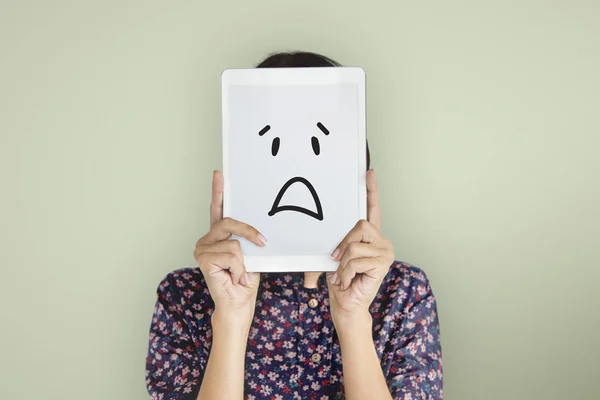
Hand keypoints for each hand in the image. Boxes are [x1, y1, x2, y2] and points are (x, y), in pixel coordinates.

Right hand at [194, 170, 264, 322]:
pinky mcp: (203, 259)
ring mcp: (202, 248)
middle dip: (250, 232)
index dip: (218, 191)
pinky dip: (240, 269)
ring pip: (234, 242)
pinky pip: (232, 254)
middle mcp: (207, 239)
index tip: (220, 173)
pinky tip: (235, 278)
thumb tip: (258, 228)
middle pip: (230, 222)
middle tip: (263, 243)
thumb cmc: (245, 280)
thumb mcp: (251, 253)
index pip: (218, 208)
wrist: (239, 304)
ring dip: (245, 262)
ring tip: (241, 274)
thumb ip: (248, 238)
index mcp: (218, 235)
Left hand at [327, 170, 394, 324]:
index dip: (370, 190)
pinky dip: (346, 273)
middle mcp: (381, 240)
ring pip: (354, 245)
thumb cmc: (340, 281)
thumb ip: (336, 244)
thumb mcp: (334, 257)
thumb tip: (323, 233)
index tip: (368, 172)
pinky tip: (349, 282)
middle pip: (359, 225)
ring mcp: (385, 251)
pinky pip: (355, 260)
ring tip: (343, 276)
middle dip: (342, 244)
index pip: (371, 209)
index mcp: (369, 236)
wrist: (347, 305)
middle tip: (336, 261)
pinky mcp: (383, 263)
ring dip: (342, 264)